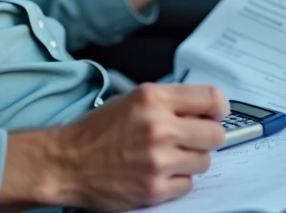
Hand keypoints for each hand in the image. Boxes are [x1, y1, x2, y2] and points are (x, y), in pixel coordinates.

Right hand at [47, 83, 227, 210]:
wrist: (67, 162)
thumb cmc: (96, 132)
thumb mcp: (131, 100)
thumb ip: (168, 101)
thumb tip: (203, 109)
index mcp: (152, 98)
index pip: (211, 98)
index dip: (218, 108)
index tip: (216, 114)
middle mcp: (158, 126)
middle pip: (215, 134)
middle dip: (206, 137)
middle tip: (190, 139)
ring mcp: (158, 159)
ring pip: (204, 161)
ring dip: (189, 161)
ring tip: (165, 156)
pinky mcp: (155, 188)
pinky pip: (188, 184)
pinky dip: (176, 181)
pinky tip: (157, 173)